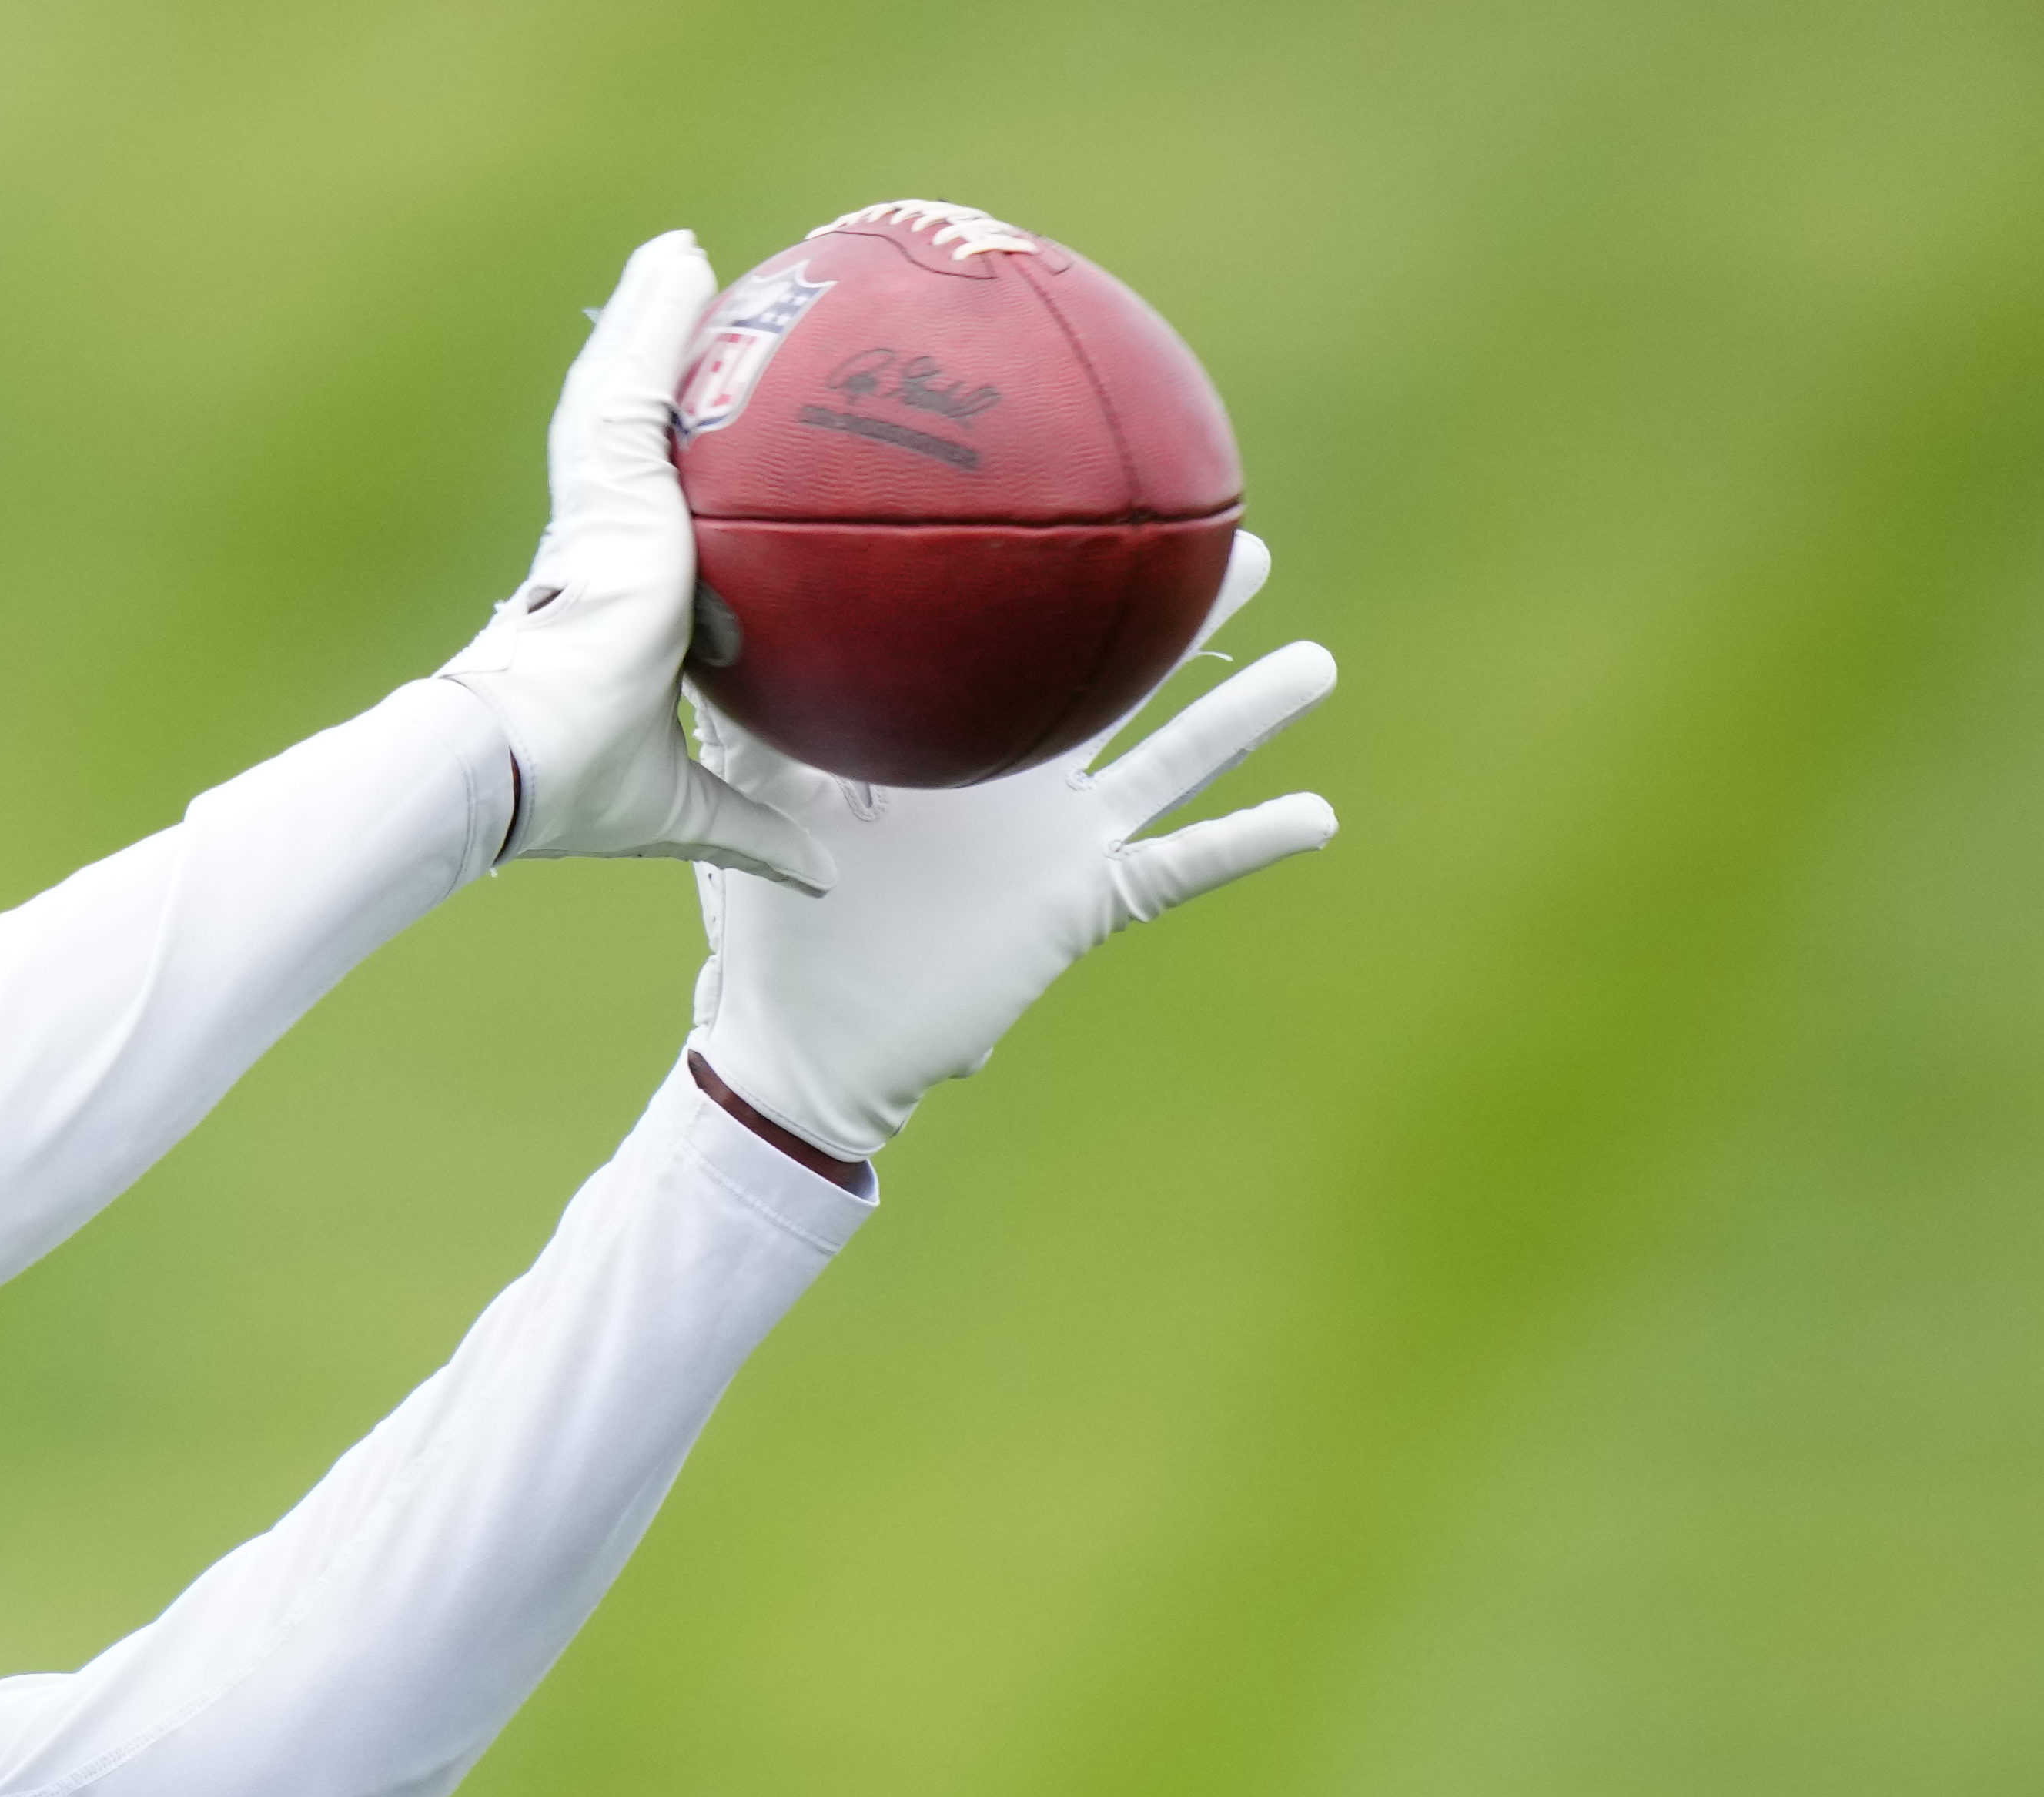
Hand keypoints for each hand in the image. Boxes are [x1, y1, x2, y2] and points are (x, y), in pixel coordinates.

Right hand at [441, 232, 829, 888]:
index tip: (691, 448)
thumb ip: (750, 820)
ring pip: (621, 394)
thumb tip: (822, 872)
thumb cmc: (574, 784)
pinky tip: (680, 261)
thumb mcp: (682, 800)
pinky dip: (652, 320)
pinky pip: (629, 382)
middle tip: (691, 314)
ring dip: (649, 323)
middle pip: (628, 438)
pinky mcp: (596, 486)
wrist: (520, 760)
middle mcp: (596, 545)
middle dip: (653, 374)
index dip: (660, 478)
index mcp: (607, 603)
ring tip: (681, 259)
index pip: (636, 519)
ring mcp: (591, 509)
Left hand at [688, 538, 1342, 1166]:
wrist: (809, 1039)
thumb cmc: (785, 927)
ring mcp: (1062, 842)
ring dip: (1246, 716)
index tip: (1107, 510)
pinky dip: (1246, 845)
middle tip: (1244, 542)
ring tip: (1318, 662)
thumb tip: (723, 616)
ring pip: (1173, 762)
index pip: (1022, 648)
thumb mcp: (775, 804)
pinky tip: (1320, 815)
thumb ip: (766, 717)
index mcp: (958, 745)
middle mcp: (1024, 781)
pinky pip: (1178, 871)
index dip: (1065, 589)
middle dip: (1184, 619)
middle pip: (1122, 682)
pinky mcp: (1080, 908)